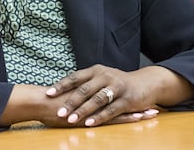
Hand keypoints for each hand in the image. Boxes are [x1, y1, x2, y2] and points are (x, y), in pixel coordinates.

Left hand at [45, 64, 191, 126]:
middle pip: (84, 89)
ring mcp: (116, 87)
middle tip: (59, 112)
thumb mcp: (101, 78)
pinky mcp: (126, 100)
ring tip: (71, 120)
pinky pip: (110, 110)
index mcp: (96, 70)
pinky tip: (89, 124)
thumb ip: (85, 82)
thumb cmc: (117, 82)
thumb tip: (62, 88)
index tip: (48, 93)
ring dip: (83, 111)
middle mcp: (105, 76)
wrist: (145, 83)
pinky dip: (99, 117)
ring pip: (97, 100)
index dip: (61, 85)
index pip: (75, 77)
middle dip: (70, 102)